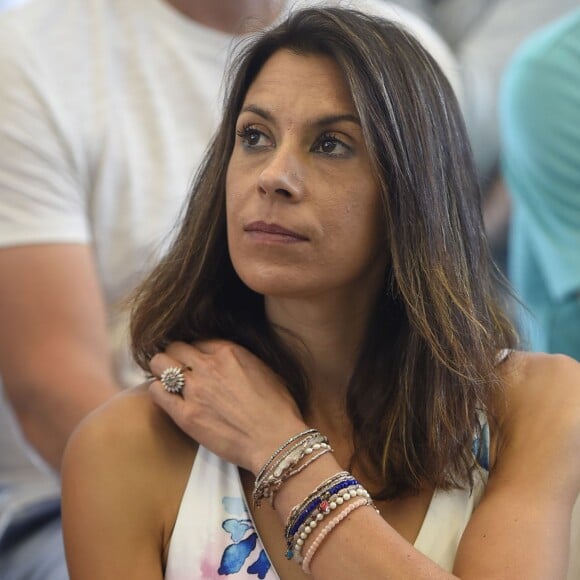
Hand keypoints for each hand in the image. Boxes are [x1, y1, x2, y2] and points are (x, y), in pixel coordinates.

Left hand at [149, 340, 307, 474]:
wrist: (275, 441)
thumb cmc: (278, 409)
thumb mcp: (265, 370)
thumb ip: (242, 359)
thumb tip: (228, 359)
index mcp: (230, 352)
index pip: (198, 340)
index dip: (196, 351)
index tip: (196, 361)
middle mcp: (208, 365)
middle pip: (175, 346)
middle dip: (176, 356)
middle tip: (179, 369)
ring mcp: (194, 390)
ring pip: (159, 363)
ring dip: (162, 370)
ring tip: (169, 382)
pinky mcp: (185, 415)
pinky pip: (156, 391)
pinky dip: (158, 391)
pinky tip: (167, 398)